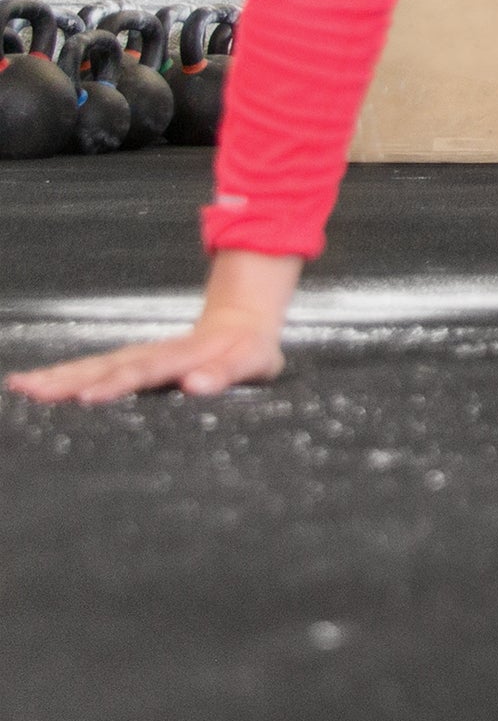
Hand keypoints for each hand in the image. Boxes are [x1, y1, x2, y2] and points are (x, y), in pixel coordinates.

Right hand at [9, 311, 287, 403]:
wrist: (241, 322)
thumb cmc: (248, 350)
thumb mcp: (252, 361)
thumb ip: (226, 372)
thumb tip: (197, 384)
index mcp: (182, 356)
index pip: (145, 371)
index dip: (117, 384)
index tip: (88, 397)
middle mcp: (151, 353)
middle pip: (106, 367)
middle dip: (70, 381)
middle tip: (36, 393)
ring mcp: (134, 355)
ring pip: (91, 365)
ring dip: (57, 377)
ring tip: (22, 387)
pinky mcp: (125, 360)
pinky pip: (88, 367)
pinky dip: (59, 375)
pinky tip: (28, 384)